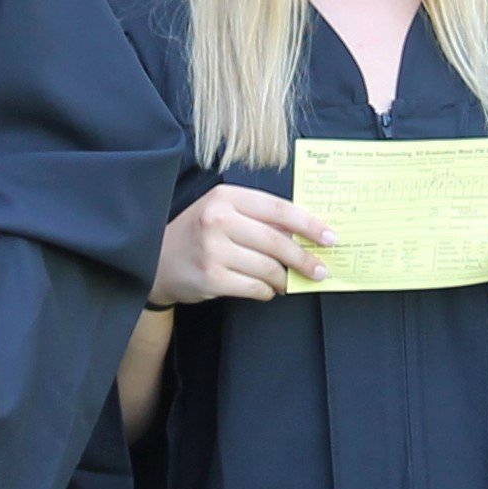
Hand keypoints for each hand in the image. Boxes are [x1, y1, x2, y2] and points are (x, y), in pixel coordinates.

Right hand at [149, 184, 329, 304]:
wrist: (157, 260)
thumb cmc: (198, 234)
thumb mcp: (223, 212)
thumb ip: (258, 219)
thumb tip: (305, 236)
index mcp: (226, 197)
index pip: (279, 209)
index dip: (309, 225)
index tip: (330, 237)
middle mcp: (218, 219)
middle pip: (276, 241)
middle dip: (304, 258)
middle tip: (321, 270)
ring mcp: (213, 250)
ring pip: (268, 268)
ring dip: (284, 279)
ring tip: (287, 282)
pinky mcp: (211, 278)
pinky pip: (255, 287)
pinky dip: (267, 291)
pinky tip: (267, 289)